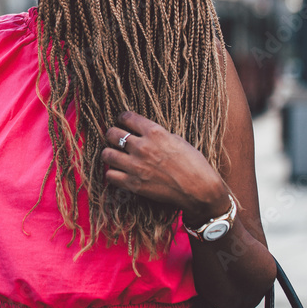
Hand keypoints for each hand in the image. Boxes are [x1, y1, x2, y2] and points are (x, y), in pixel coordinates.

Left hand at [102, 111, 230, 223]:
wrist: (200, 190)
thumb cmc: (194, 164)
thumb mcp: (178, 140)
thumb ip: (158, 135)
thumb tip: (144, 133)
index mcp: (155, 133)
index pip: (126, 117)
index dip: (122, 118)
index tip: (123, 121)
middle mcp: (142, 147)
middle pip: (112, 134)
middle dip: (112, 135)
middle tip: (116, 139)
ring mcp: (136, 166)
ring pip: (106, 154)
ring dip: (109, 154)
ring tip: (115, 156)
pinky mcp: (134, 184)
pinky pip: (110, 175)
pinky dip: (112, 173)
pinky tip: (119, 172)